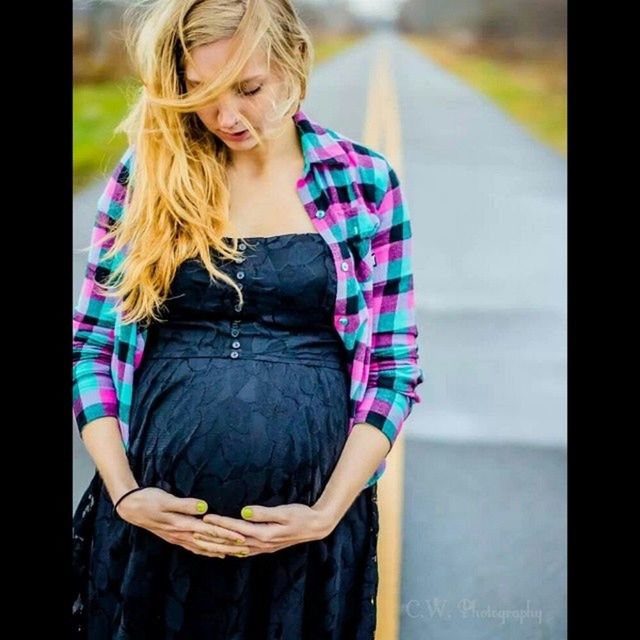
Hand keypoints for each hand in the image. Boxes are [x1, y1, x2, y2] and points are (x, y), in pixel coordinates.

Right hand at [115, 487, 251, 557]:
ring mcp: (178, 537)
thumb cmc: (149, 500)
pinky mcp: (175, 536)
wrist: (130, 507)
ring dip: (220, 550)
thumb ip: (185, 505)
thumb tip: (204, 508)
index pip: (209, 532)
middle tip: (246, 549)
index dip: (226, 535)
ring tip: (236, 553)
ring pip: (203, 547)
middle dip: (228, 546)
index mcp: (182, 525)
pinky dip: (207, 551)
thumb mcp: (166, 500)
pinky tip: (215, 552)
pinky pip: (195, 547)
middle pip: (209, 543)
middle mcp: (181, 534)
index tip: (241, 538)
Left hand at [192, 503, 334, 557]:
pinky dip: (232, 550)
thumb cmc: (301, 515)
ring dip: (220, 545)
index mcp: (264, 534)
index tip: (206, 519)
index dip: (220, 524)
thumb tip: (244, 511)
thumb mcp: (284, 511)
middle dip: (214, 538)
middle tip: (195, 533)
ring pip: (237, 549)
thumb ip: (264, 513)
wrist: (316, 526)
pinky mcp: (267, 546)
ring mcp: (264, 547)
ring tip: (205, 542)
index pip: (237, 529)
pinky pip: (245, 551)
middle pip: (233, 542)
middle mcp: (262, 544)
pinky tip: (226, 549)